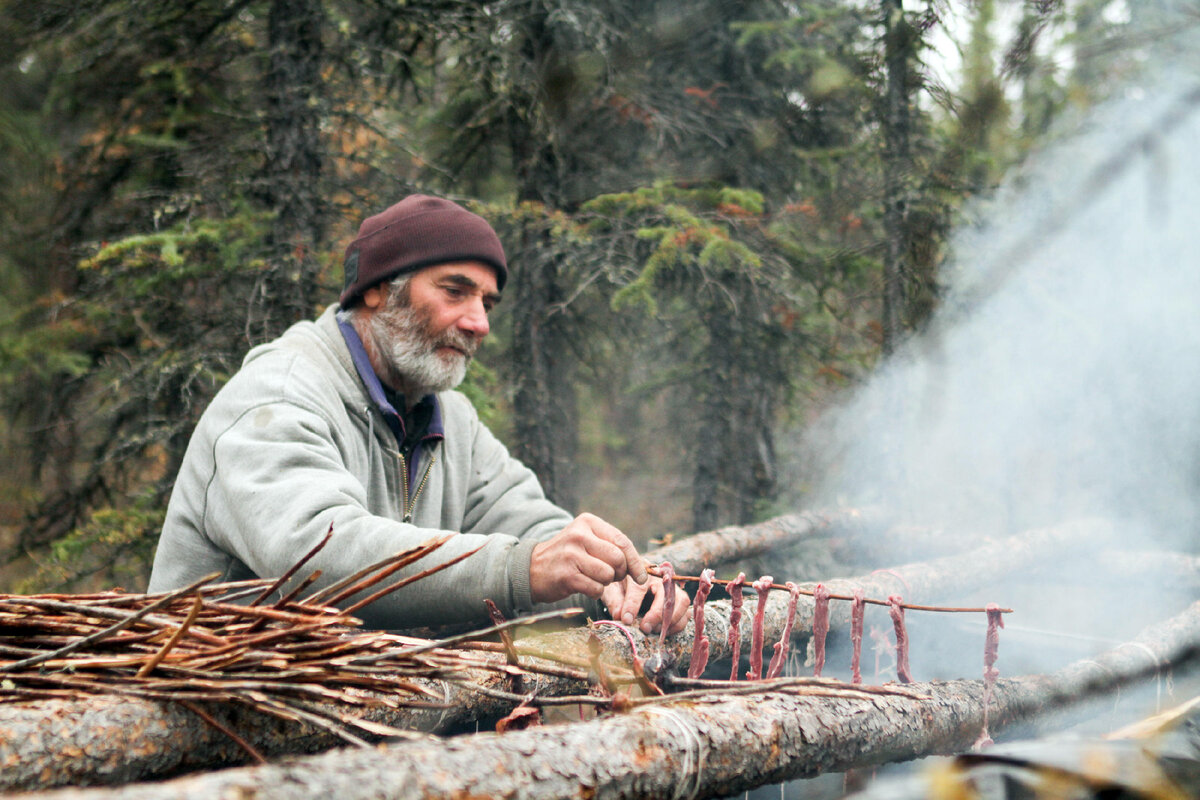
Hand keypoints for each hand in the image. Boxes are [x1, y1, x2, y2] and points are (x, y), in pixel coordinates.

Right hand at [529, 513, 648, 603]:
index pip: (622, 541)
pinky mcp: (567, 575)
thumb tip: (643, 568)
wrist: (531, 569)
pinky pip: (596, 589)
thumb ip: (612, 547)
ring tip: (592, 578)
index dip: (636, 562)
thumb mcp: (586, 541)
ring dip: (605, 583)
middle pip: (618, 559)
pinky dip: (595, 592)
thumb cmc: (567, 556)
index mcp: (587, 522)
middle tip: (610, 577)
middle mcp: (579, 535)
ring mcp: (571, 555)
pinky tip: (583, 585)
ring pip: (608, 575)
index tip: (641, 577)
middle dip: (620, 573)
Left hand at [601, 575, 690, 634]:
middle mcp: (661, 577)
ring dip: (670, 620)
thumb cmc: (622, 583)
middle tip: (644, 628)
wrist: (632, 578)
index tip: (626, 620)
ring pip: (681, 602)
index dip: (633, 605)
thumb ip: (615, 600)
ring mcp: (674, 588)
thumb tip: (619, 616)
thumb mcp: (613, 588)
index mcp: (641, 571)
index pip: (639, 587)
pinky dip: (677, 625)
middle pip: (667, 593)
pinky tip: (663, 631)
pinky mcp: (680, 600)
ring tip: (654, 630)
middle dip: (656, 614)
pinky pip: (686, 613)